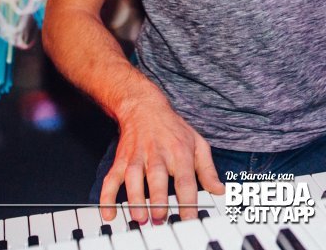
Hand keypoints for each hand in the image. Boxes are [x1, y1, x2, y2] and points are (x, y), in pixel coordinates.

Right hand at [100, 94, 224, 223]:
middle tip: (159, 218)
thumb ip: (208, 170)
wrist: (144, 107)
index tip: (189, 218)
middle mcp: (158, 154)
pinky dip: (107, 195)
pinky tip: (108, 211)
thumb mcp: (197, 144)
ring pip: (133, 177)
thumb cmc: (174, 129)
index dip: (187, 200)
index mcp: (180, 152)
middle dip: (157, 198)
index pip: (185, 179)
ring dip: (134, 197)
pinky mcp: (121, 159)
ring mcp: (137, 156)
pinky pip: (111, 178)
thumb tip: (219, 190)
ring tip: (139, 217)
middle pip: (157, 176)